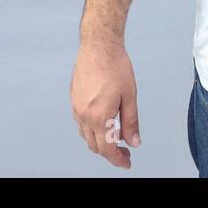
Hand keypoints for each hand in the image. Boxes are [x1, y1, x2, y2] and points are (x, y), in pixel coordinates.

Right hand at [70, 38, 139, 168]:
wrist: (99, 46)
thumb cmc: (115, 66)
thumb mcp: (130, 96)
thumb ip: (131, 122)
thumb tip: (133, 142)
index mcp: (100, 116)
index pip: (107, 149)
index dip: (118, 159)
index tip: (127, 162)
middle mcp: (84, 115)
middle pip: (95, 146)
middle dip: (110, 152)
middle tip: (125, 150)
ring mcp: (76, 108)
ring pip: (86, 136)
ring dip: (100, 141)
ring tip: (116, 135)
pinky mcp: (74, 99)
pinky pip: (81, 123)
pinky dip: (92, 129)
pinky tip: (103, 121)